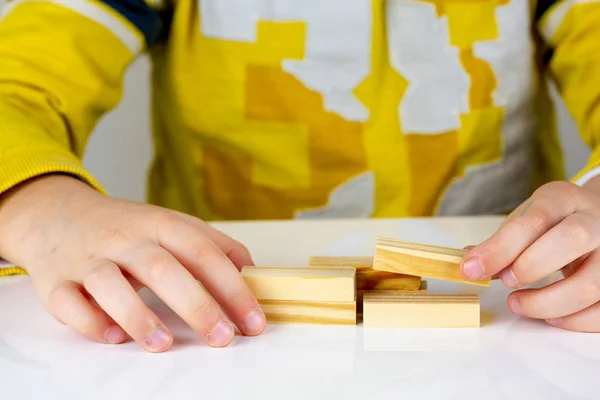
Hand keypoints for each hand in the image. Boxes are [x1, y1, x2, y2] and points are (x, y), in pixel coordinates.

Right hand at [0, 175, 265, 351]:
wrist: (56, 214)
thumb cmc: (125, 227)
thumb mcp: (170, 223)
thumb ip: (211, 244)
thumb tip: (250, 271)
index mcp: (159, 224)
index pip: (203, 253)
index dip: (232, 288)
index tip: (253, 321)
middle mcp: (125, 239)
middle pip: (162, 269)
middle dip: (197, 306)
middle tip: (222, 338)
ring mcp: (88, 259)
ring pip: (110, 283)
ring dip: (138, 316)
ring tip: (164, 345)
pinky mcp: (55, 281)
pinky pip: (67, 302)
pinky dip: (88, 321)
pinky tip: (112, 337)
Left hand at [460, 180, 599, 331]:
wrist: (598, 215)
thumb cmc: (555, 221)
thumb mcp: (527, 218)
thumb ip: (501, 241)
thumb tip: (468, 263)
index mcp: (564, 199)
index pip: (534, 219)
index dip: (500, 247)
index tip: (472, 269)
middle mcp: (596, 221)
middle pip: (572, 239)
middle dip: (531, 266)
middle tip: (507, 281)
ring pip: (593, 282)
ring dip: (549, 301)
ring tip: (519, 304)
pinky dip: (575, 320)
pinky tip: (550, 317)